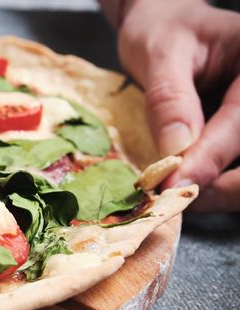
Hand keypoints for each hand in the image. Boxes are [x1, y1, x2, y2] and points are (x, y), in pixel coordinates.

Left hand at [117, 0, 239, 211]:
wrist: (163, 26)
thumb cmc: (163, 30)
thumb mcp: (161, 54)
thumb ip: (169, 100)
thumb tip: (175, 152)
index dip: (209, 159)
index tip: (174, 187)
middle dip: (223, 185)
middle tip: (177, 199)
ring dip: (220, 190)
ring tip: (177, 195)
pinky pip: (237, 169)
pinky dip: (215, 184)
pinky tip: (187, 183)